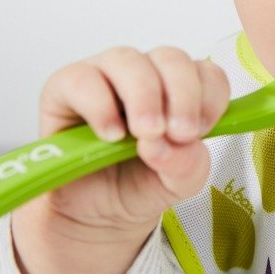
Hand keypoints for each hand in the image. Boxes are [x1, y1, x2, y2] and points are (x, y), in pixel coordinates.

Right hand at [11, 46, 228, 273]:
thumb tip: (171, 141)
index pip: (206, 72)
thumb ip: (188, 163)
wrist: (93, 215)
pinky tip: (110, 135)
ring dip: (143, 96)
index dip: (209, 97)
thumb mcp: (178, 182)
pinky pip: (82, 79)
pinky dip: (100, 106)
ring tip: (144, 134)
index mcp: (180, 89)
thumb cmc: (139, 184)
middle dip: (182, 95)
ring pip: (128, 60)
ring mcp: (105, 75)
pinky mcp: (65, 87)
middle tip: (180, 133)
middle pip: (171, 58)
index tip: (201, 131)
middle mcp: (146, 74)